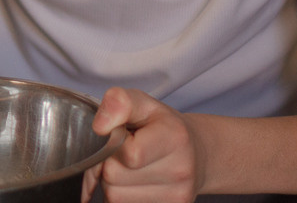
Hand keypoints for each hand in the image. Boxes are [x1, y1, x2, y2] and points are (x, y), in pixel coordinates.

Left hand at [84, 87, 204, 202]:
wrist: (197, 154)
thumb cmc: (163, 126)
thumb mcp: (143, 103)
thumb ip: (119, 103)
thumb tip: (99, 127)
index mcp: (175, 137)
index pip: (129, 154)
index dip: (114, 143)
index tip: (122, 135)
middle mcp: (180, 170)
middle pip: (114, 177)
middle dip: (108, 162)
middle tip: (122, 150)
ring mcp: (176, 196)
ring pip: (114, 196)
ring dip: (112, 182)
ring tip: (128, 166)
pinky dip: (121, 195)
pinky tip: (133, 182)